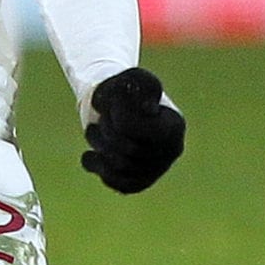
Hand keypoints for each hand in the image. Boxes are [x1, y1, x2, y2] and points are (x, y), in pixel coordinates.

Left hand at [81, 67, 184, 193]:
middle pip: (127, 150)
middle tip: (101, 118)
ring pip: (120, 168)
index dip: (115, 117)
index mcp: (174, 124)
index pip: (132, 128)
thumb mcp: (134, 80)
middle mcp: (172, 150)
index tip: (114, 104)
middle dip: (106, 130)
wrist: (117, 105)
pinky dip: (99, 168)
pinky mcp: (140, 181)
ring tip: (93, 130)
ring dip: (98, 145)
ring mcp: (158, 168)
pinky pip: (118, 184)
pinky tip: (91, 155)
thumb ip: (142, 87)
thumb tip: (148, 109)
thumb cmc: (127, 90)